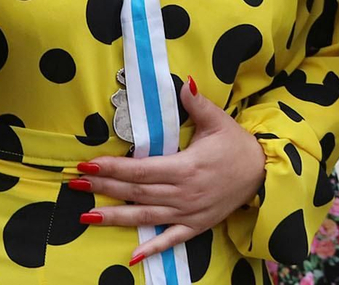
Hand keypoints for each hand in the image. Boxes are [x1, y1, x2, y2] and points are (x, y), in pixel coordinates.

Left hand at [78, 77, 266, 264]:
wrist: (263, 173)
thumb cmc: (237, 146)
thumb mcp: (218, 121)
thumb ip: (197, 103)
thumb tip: (182, 82)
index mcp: (185, 167)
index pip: (140, 169)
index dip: (113, 167)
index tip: (88, 163)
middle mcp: (183, 193)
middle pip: (136, 191)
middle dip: (104, 187)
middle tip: (76, 184)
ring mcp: (188, 212)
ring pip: (145, 216)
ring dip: (115, 217)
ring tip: (87, 215)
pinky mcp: (196, 226)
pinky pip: (170, 239)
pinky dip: (151, 248)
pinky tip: (131, 256)